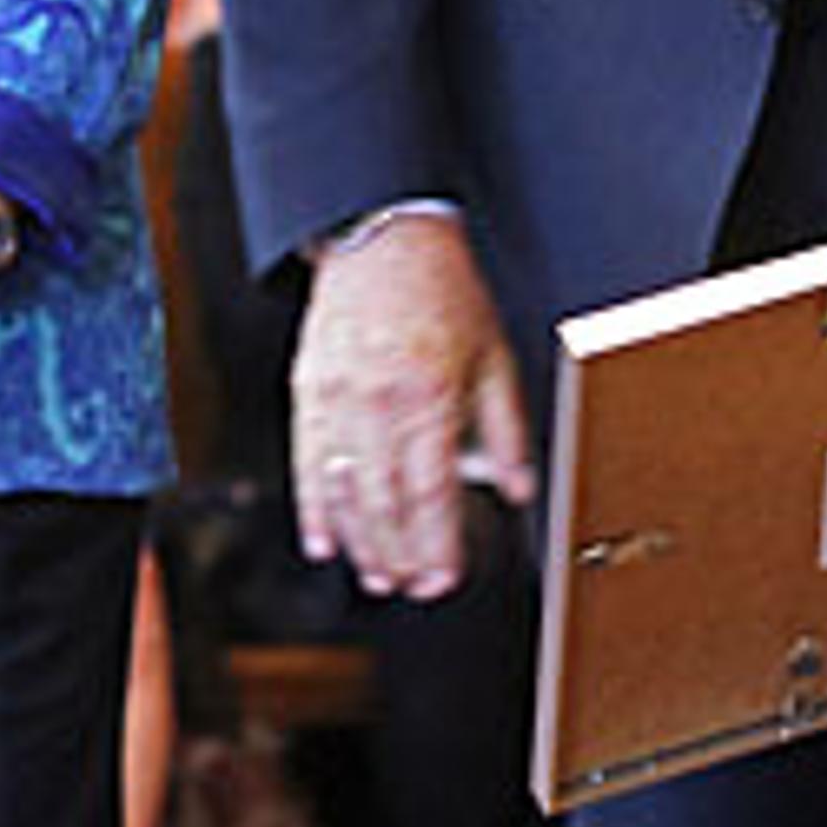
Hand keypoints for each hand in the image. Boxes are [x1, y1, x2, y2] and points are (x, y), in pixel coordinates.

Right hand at [291, 213, 532, 601]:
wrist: (382, 240)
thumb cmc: (443, 293)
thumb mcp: (494, 357)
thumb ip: (507, 429)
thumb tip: (519, 488)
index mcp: (430, 397)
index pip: (432, 494)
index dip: (437, 546)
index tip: (444, 577)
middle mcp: (379, 405)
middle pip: (386, 504)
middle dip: (400, 557)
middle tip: (413, 587)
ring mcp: (337, 402)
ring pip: (344, 493)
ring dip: (360, 544)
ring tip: (376, 575)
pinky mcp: (309, 394)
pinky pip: (307, 464)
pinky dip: (314, 508)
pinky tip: (325, 540)